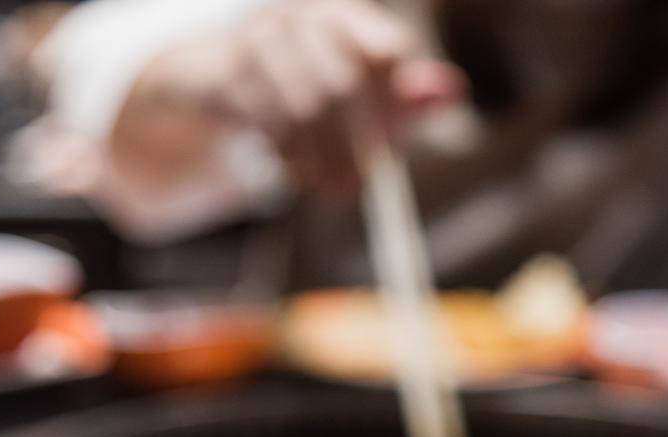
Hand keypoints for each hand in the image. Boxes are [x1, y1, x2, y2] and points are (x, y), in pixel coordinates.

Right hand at [124, 0, 463, 198]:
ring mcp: (258, 41)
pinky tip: (295, 173)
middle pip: (343, 86)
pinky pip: (265, 125)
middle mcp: (301, 18)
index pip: (386, 52)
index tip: (388, 148)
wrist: (216, 82)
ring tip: (329, 189)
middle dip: (353, 147)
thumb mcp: (364, 97)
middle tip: (359, 189)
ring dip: (319, 161)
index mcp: (343, 16)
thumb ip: (407, 98)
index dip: (390, 106)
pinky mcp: (225, 75)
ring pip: (304, 110)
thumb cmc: (306, 88)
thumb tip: (452, 91)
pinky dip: (286, 158)